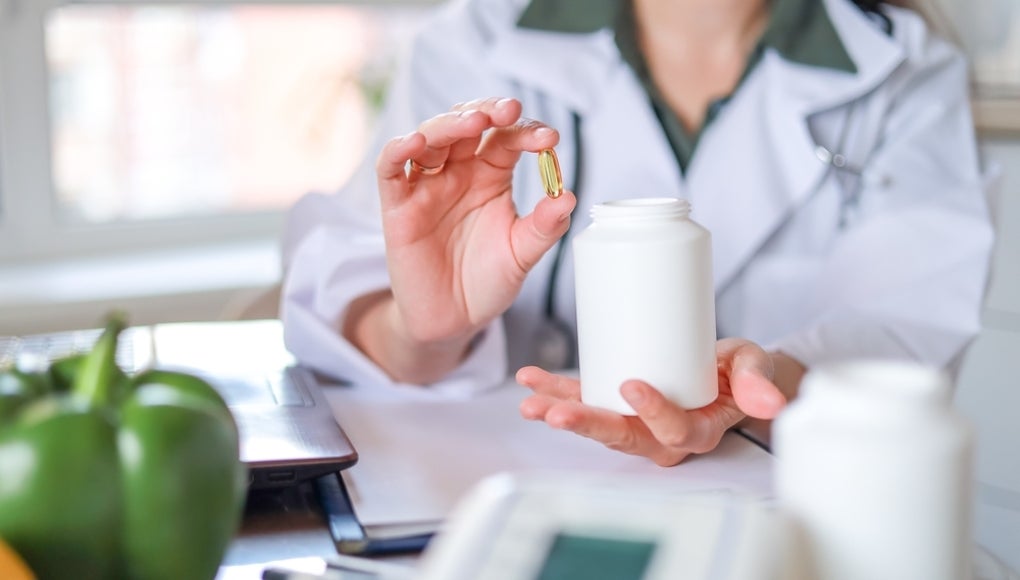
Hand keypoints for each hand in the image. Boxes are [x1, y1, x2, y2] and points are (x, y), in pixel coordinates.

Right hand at [376, 97, 575, 347]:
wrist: (453, 320)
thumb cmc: (487, 281)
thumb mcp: (521, 255)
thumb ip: (543, 227)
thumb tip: (569, 198)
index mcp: (491, 175)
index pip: (507, 138)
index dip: (526, 132)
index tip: (549, 140)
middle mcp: (458, 172)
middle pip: (467, 124)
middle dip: (489, 112)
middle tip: (510, 111)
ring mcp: (426, 185)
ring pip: (431, 137)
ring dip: (450, 123)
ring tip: (474, 122)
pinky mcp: (397, 205)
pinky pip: (390, 168)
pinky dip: (399, 150)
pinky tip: (416, 142)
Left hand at [517, 338, 786, 465]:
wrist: (728, 372)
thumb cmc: (741, 374)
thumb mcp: (755, 368)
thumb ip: (759, 382)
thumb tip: (771, 402)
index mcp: (696, 431)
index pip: (674, 433)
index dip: (653, 413)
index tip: (633, 386)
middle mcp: (659, 435)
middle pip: (622, 436)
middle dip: (587, 425)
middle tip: (557, 414)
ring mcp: (634, 421)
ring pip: (596, 422)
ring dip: (561, 411)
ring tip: (531, 402)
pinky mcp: (615, 402)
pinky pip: (582, 400)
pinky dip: (554, 391)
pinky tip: (529, 379)